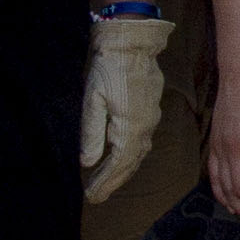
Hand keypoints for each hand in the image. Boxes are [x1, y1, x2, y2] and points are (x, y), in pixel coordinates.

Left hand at [81, 15, 171, 201]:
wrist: (132, 43)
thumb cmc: (108, 68)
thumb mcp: (93, 99)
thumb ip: (92, 132)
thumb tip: (88, 162)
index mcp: (129, 128)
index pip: (117, 165)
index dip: (104, 182)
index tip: (91, 196)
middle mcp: (144, 128)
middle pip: (130, 164)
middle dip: (113, 181)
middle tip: (97, 195)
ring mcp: (150, 119)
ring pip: (138, 154)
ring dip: (123, 171)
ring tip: (108, 182)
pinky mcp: (151, 111)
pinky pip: (142, 142)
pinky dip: (131, 156)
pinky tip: (123, 157)